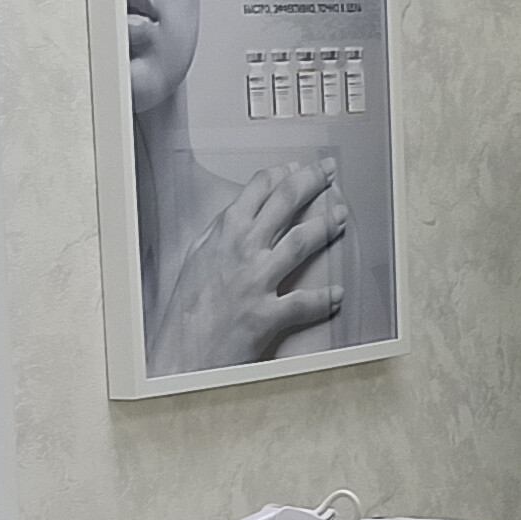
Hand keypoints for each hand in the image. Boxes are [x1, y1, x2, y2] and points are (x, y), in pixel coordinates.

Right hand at [148, 157, 346, 371]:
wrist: (179, 352)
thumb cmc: (186, 309)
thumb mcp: (197, 258)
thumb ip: (219, 233)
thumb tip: (237, 215)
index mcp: (224, 233)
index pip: (258, 189)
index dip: (282, 173)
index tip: (296, 167)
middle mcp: (242, 250)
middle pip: (285, 201)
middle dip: (312, 180)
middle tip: (329, 170)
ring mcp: (256, 281)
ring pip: (302, 241)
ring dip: (326, 225)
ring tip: (341, 216)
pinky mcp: (267, 314)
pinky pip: (304, 302)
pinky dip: (324, 298)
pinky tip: (337, 293)